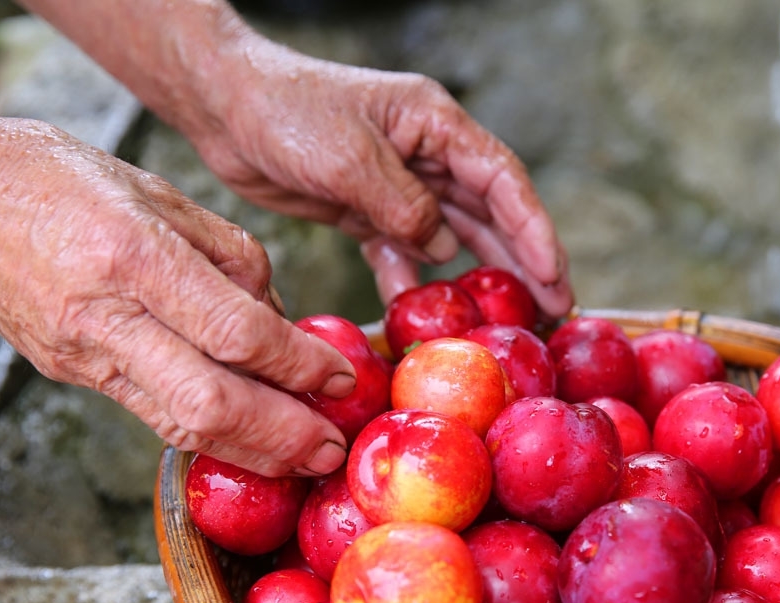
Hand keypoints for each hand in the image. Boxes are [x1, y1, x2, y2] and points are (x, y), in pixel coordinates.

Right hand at [0, 99, 354, 476]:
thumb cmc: (53, 175)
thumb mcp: (156, 189)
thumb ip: (229, 255)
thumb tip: (278, 317)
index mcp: (136, 255)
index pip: (238, 332)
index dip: (300, 364)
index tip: (342, 374)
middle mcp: (108, 316)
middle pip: (212, 402)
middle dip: (283, 435)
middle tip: (331, 446)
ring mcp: (85, 353)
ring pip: (180, 424)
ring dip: (251, 451)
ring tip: (302, 456)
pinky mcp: (72, 372)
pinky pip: (152, 414)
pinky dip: (208, 433)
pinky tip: (247, 437)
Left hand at [180, 36, 574, 317]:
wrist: (223, 107)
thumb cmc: (286, 111)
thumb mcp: (351, 158)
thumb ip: (404, 205)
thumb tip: (442, 250)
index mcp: (434, 124)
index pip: (502, 180)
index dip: (534, 230)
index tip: (556, 275)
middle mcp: (426, 153)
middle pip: (490, 212)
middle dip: (524, 261)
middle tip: (555, 309)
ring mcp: (397, 183)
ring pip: (452, 235)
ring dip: (477, 275)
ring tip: (507, 319)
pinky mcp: (366, 209)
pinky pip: (404, 250)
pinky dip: (413, 279)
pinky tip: (423, 311)